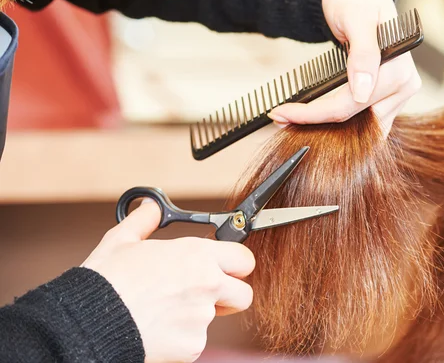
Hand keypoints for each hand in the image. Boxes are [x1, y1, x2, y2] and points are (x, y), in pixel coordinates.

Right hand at [81, 199, 255, 362]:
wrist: (89, 323)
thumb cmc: (105, 282)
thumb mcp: (121, 240)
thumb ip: (144, 220)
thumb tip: (149, 206)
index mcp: (196, 255)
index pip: (244, 259)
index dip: (236, 264)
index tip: (226, 268)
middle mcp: (207, 285)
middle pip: (244, 294)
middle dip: (230, 295)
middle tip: (206, 294)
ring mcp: (202, 318)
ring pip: (215, 319)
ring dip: (197, 316)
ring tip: (165, 310)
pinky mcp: (192, 346)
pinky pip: (195, 341)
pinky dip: (181, 338)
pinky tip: (157, 328)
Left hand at [268, 0, 421, 135]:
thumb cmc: (357, 1)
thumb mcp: (357, 19)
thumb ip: (363, 54)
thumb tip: (362, 92)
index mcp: (400, 72)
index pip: (352, 104)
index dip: (314, 113)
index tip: (282, 112)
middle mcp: (403, 89)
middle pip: (354, 120)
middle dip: (315, 122)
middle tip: (280, 118)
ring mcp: (396, 97)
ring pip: (357, 126)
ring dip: (324, 127)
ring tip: (290, 119)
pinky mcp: (384, 101)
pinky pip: (359, 120)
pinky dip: (335, 122)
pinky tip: (310, 117)